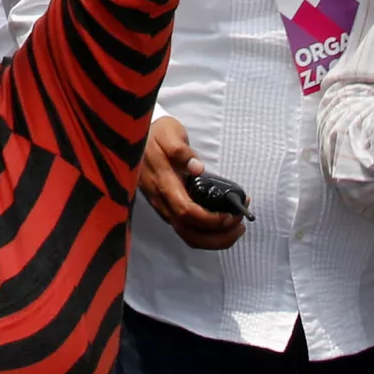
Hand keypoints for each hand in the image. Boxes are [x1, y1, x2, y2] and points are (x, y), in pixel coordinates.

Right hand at [137, 117, 247, 249]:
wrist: (135, 136)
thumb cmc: (157, 134)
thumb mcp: (169, 133)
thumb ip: (180, 150)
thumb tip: (197, 167)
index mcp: (163, 183)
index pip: (186, 212)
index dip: (209, 220)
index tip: (229, 215)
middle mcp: (162, 201)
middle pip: (188, 233)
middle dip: (217, 237)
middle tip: (239, 226)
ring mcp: (163, 207)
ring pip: (187, 235)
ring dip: (214, 239)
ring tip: (235, 229)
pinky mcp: (167, 208)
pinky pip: (186, 229)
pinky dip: (206, 233)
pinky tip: (220, 223)